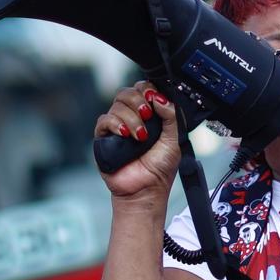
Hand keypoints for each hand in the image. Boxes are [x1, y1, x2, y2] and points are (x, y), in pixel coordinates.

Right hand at [94, 83, 179, 200]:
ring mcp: (117, 126)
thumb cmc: (160, 168)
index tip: (154, 99)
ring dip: (131, 118)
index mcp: (149, 115)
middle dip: (138, 100)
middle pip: (127, 93)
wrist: (146, 189)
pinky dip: (115, 124)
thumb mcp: (174, 139)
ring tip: (140, 136)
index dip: (148, 90)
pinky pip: (104, 121)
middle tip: (147, 115)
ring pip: (117, 105)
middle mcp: (132, 117)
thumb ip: (172, 116)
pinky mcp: (104, 138)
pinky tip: (125, 134)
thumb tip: (160, 98)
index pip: (144, 90)